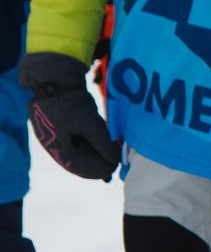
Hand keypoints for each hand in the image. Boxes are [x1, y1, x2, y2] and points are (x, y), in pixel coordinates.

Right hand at [20, 51, 118, 181]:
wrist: (54, 79)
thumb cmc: (69, 103)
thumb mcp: (89, 125)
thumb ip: (102, 144)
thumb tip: (114, 159)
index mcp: (57, 148)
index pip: (78, 167)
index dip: (96, 171)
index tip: (112, 172)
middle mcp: (54, 143)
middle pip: (78, 159)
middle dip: (97, 162)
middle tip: (115, 165)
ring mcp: (57, 132)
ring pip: (79, 148)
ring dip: (95, 151)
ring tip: (112, 154)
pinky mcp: (62, 122)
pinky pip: (78, 137)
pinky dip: (91, 141)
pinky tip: (104, 141)